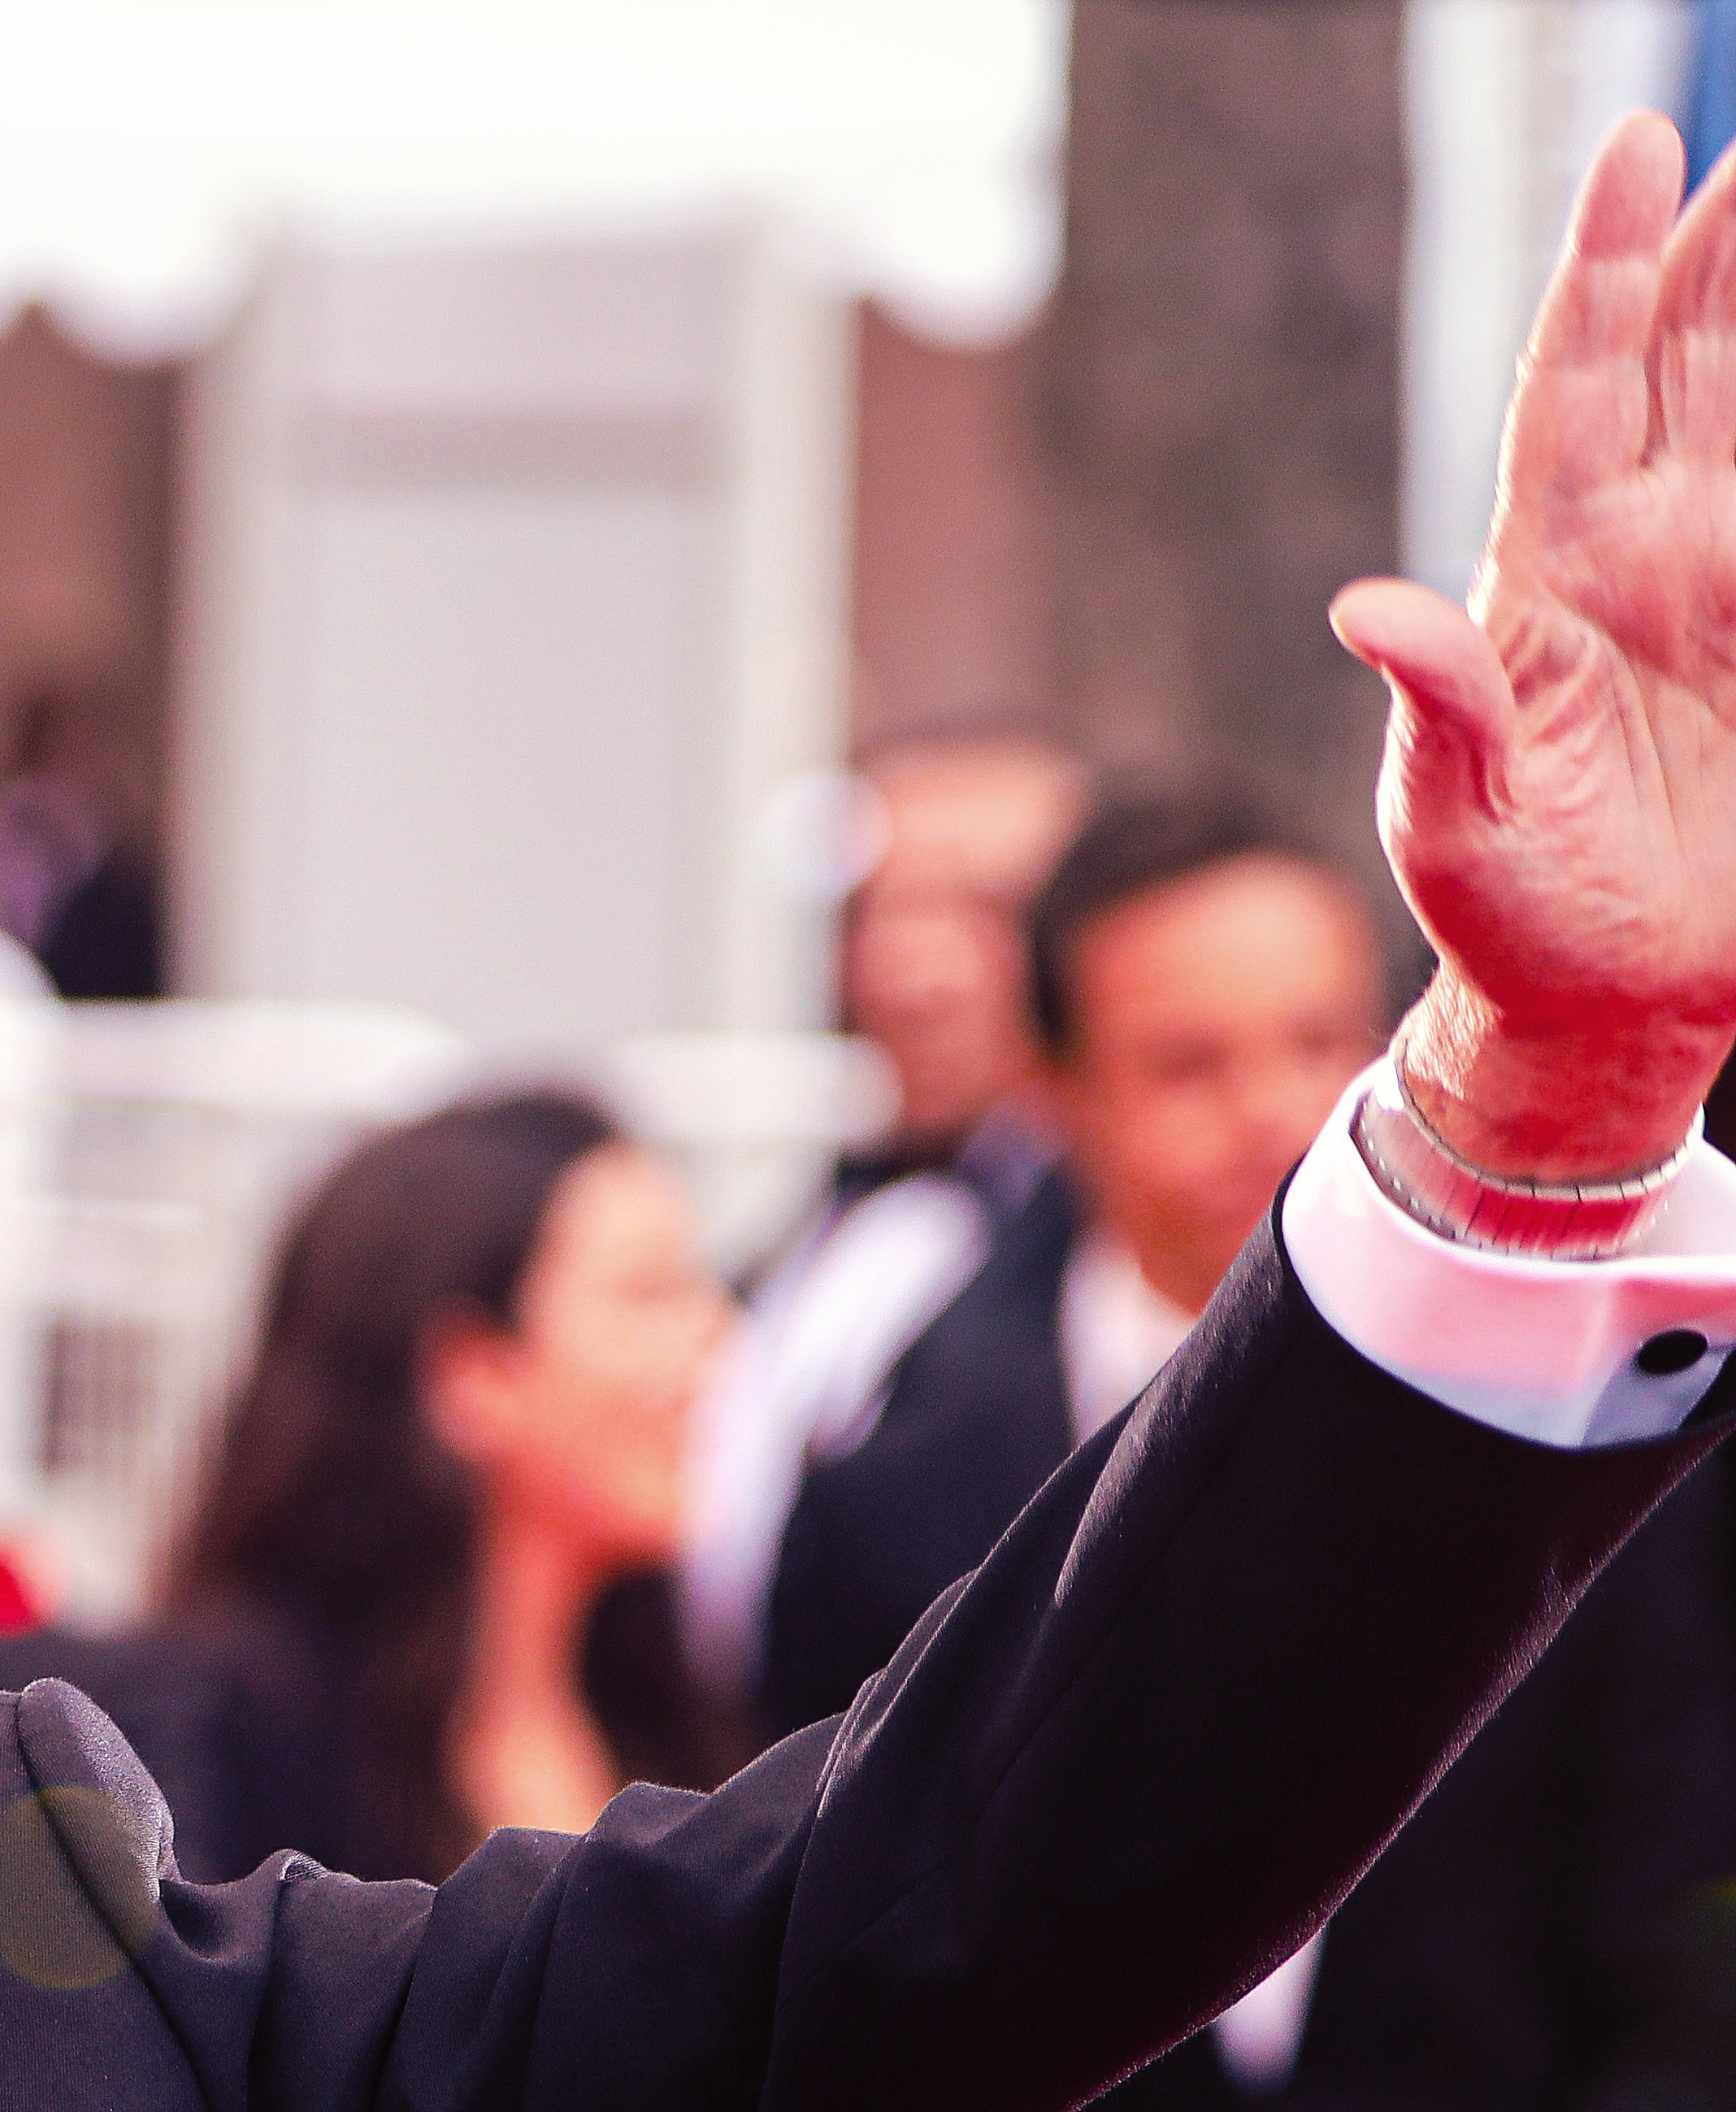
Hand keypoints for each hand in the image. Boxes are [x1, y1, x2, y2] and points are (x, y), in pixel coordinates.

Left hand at [1339, 114, 1735, 1182]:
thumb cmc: (1504, 915)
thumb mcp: (1452, 819)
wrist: (1598, 1006)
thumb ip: (1433, 708)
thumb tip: (1365, 608)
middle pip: (1684, 359)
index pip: (1577, 390)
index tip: (1634, 151)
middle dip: (1716, 245)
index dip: (1603, 270)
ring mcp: (1720, 587)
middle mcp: (1638, 554)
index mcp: (1546, 579)